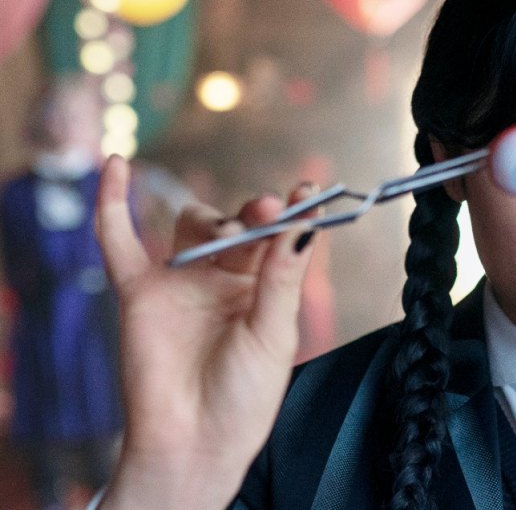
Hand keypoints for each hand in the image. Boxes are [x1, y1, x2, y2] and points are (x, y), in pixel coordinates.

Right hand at [96, 156, 317, 508]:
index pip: (280, 235)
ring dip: (211, 218)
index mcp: (266, 287)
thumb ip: (283, 277)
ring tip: (229, 235)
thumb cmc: (244, 397)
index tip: (308, 190)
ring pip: (193, 223)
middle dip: (254, 213)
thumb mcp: (275, 334)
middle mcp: (225, 279)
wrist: (194, 443)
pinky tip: (116, 166)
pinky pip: (119, 241)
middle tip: (267, 209)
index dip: (294, 211)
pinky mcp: (139, 292)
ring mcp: (182, 282)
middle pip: (238, 222)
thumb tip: (307, 223)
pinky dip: (113, 203)